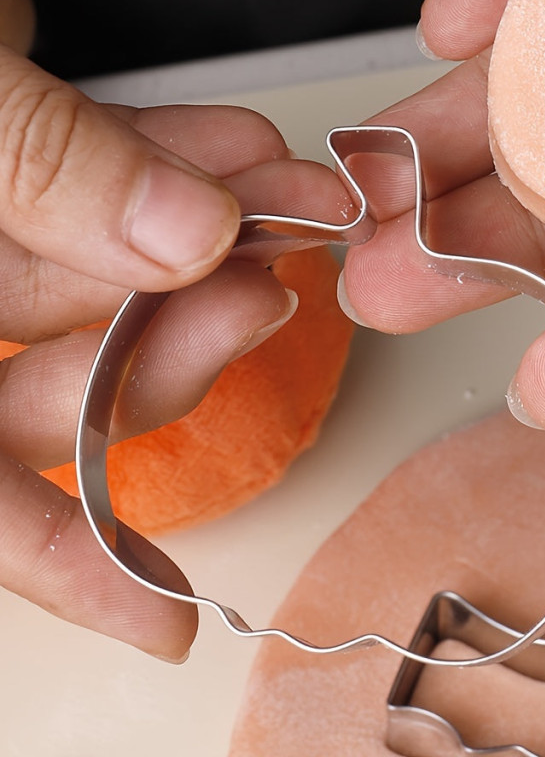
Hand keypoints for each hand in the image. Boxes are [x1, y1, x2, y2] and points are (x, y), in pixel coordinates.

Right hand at [0, 0, 349, 659]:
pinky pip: (87, 173)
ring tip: (294, 199)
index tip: (169, 620)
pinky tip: (239, 145)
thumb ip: (30, 171)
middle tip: (270, 285)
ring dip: (202, 231)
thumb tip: (183, 244)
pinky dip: (164, 159)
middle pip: (51, 374)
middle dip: (176, 329)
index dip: (62, 565)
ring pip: (90, 265)